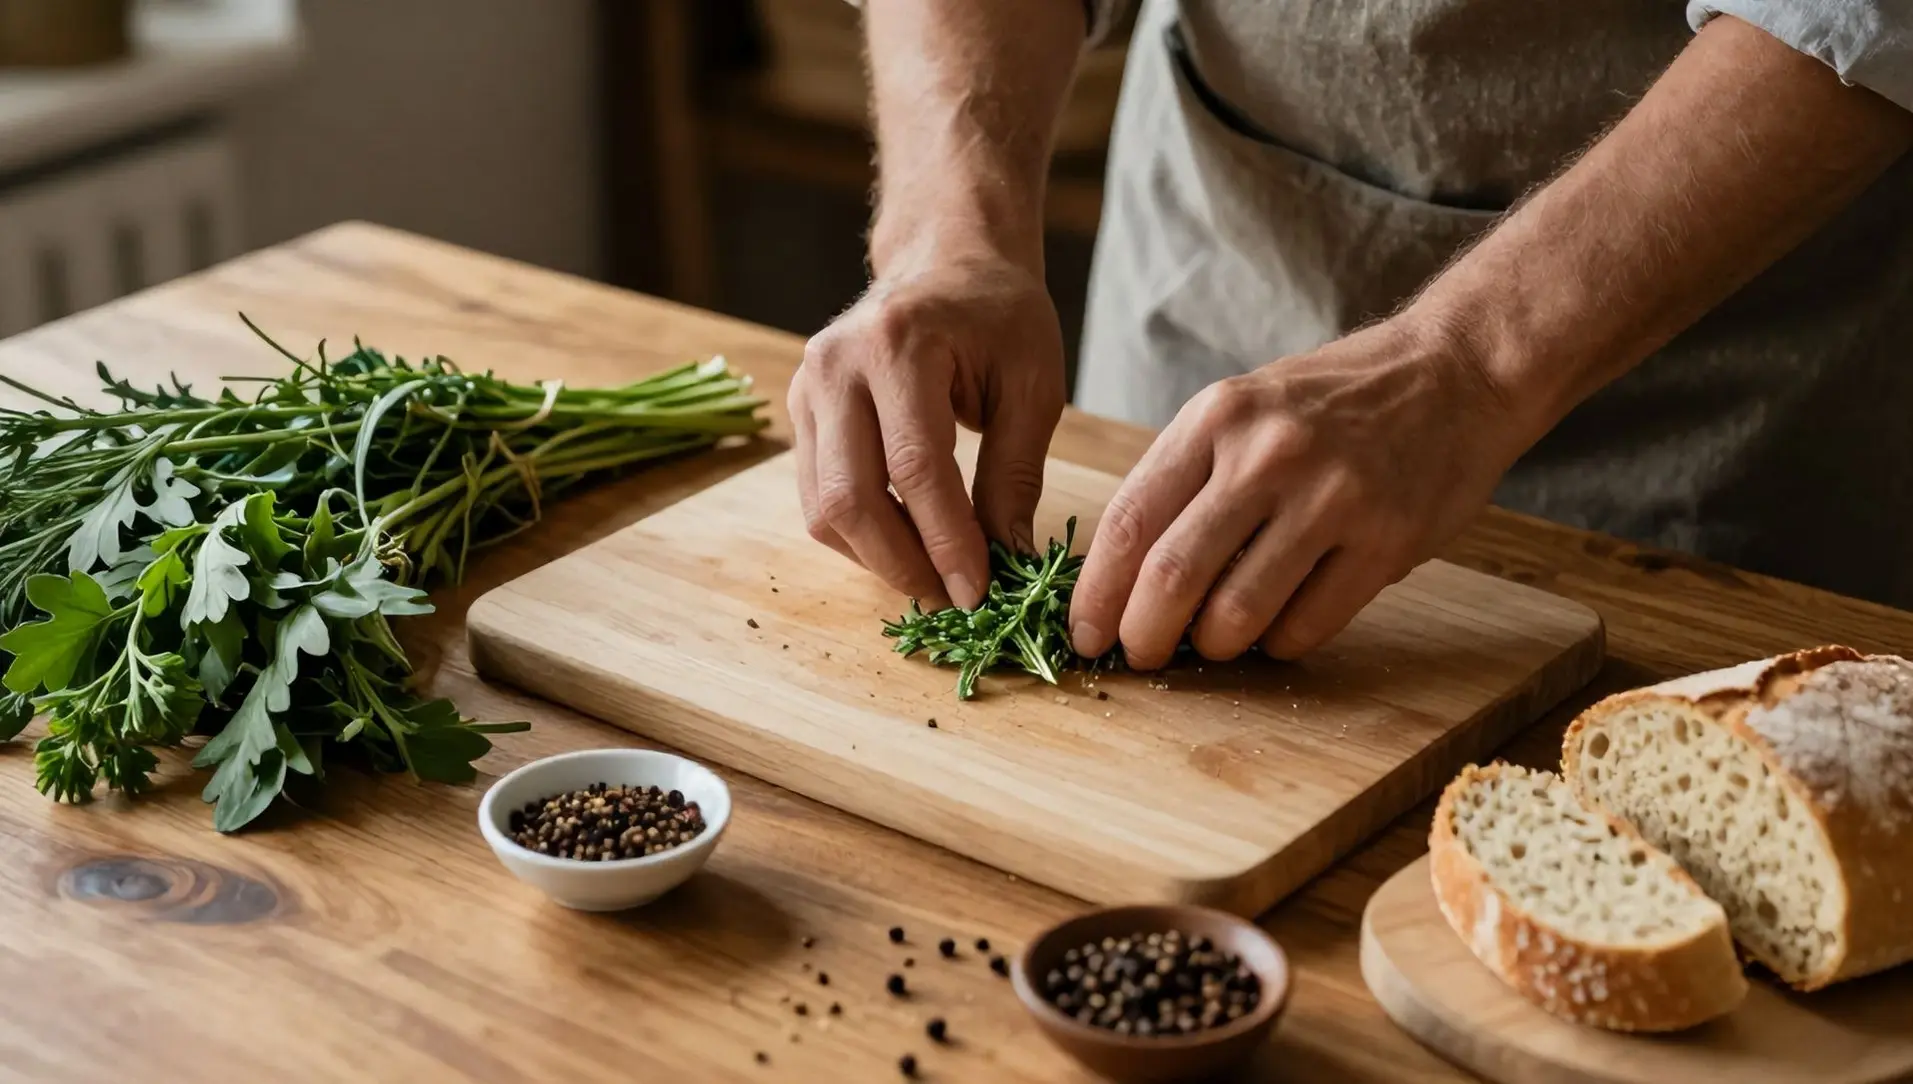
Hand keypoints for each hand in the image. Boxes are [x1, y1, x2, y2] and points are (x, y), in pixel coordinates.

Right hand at [790, 245, 1066, 609]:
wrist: (945, 259)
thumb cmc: (999, 315)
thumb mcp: (1033, 385)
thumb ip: (1016, 474)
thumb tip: (1008, 560)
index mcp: (899, 343)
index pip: (916, 467)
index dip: (946, 541)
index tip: (979, 592)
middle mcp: (836, 364)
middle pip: (852, 496)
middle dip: (903, 563)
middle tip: (951, 599)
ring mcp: (807, 386)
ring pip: (824, 506)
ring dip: (878, 557)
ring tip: (933, 577)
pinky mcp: (800, 409)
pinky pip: (818, 494)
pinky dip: (860, 534)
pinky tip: (906, 544)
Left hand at [1068, 317, 1531, 667]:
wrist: (1454, 371)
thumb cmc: (1333, 402)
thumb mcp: (1243, 408)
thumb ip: (1185, 479)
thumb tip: (1120, 576)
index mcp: (1216, 418)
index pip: (1128, 522)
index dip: (1095, 594)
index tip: (1085, 633)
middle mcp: (1267, 455)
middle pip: (1172, 576)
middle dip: (1144, 635)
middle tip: (1142, 655)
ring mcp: (1331, 498)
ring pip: (1236, 613)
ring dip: (1215, 645)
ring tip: (1217, 639)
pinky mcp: (1385, 540)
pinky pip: (1306, 626)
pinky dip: (1279, 643)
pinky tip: (1281, 624)